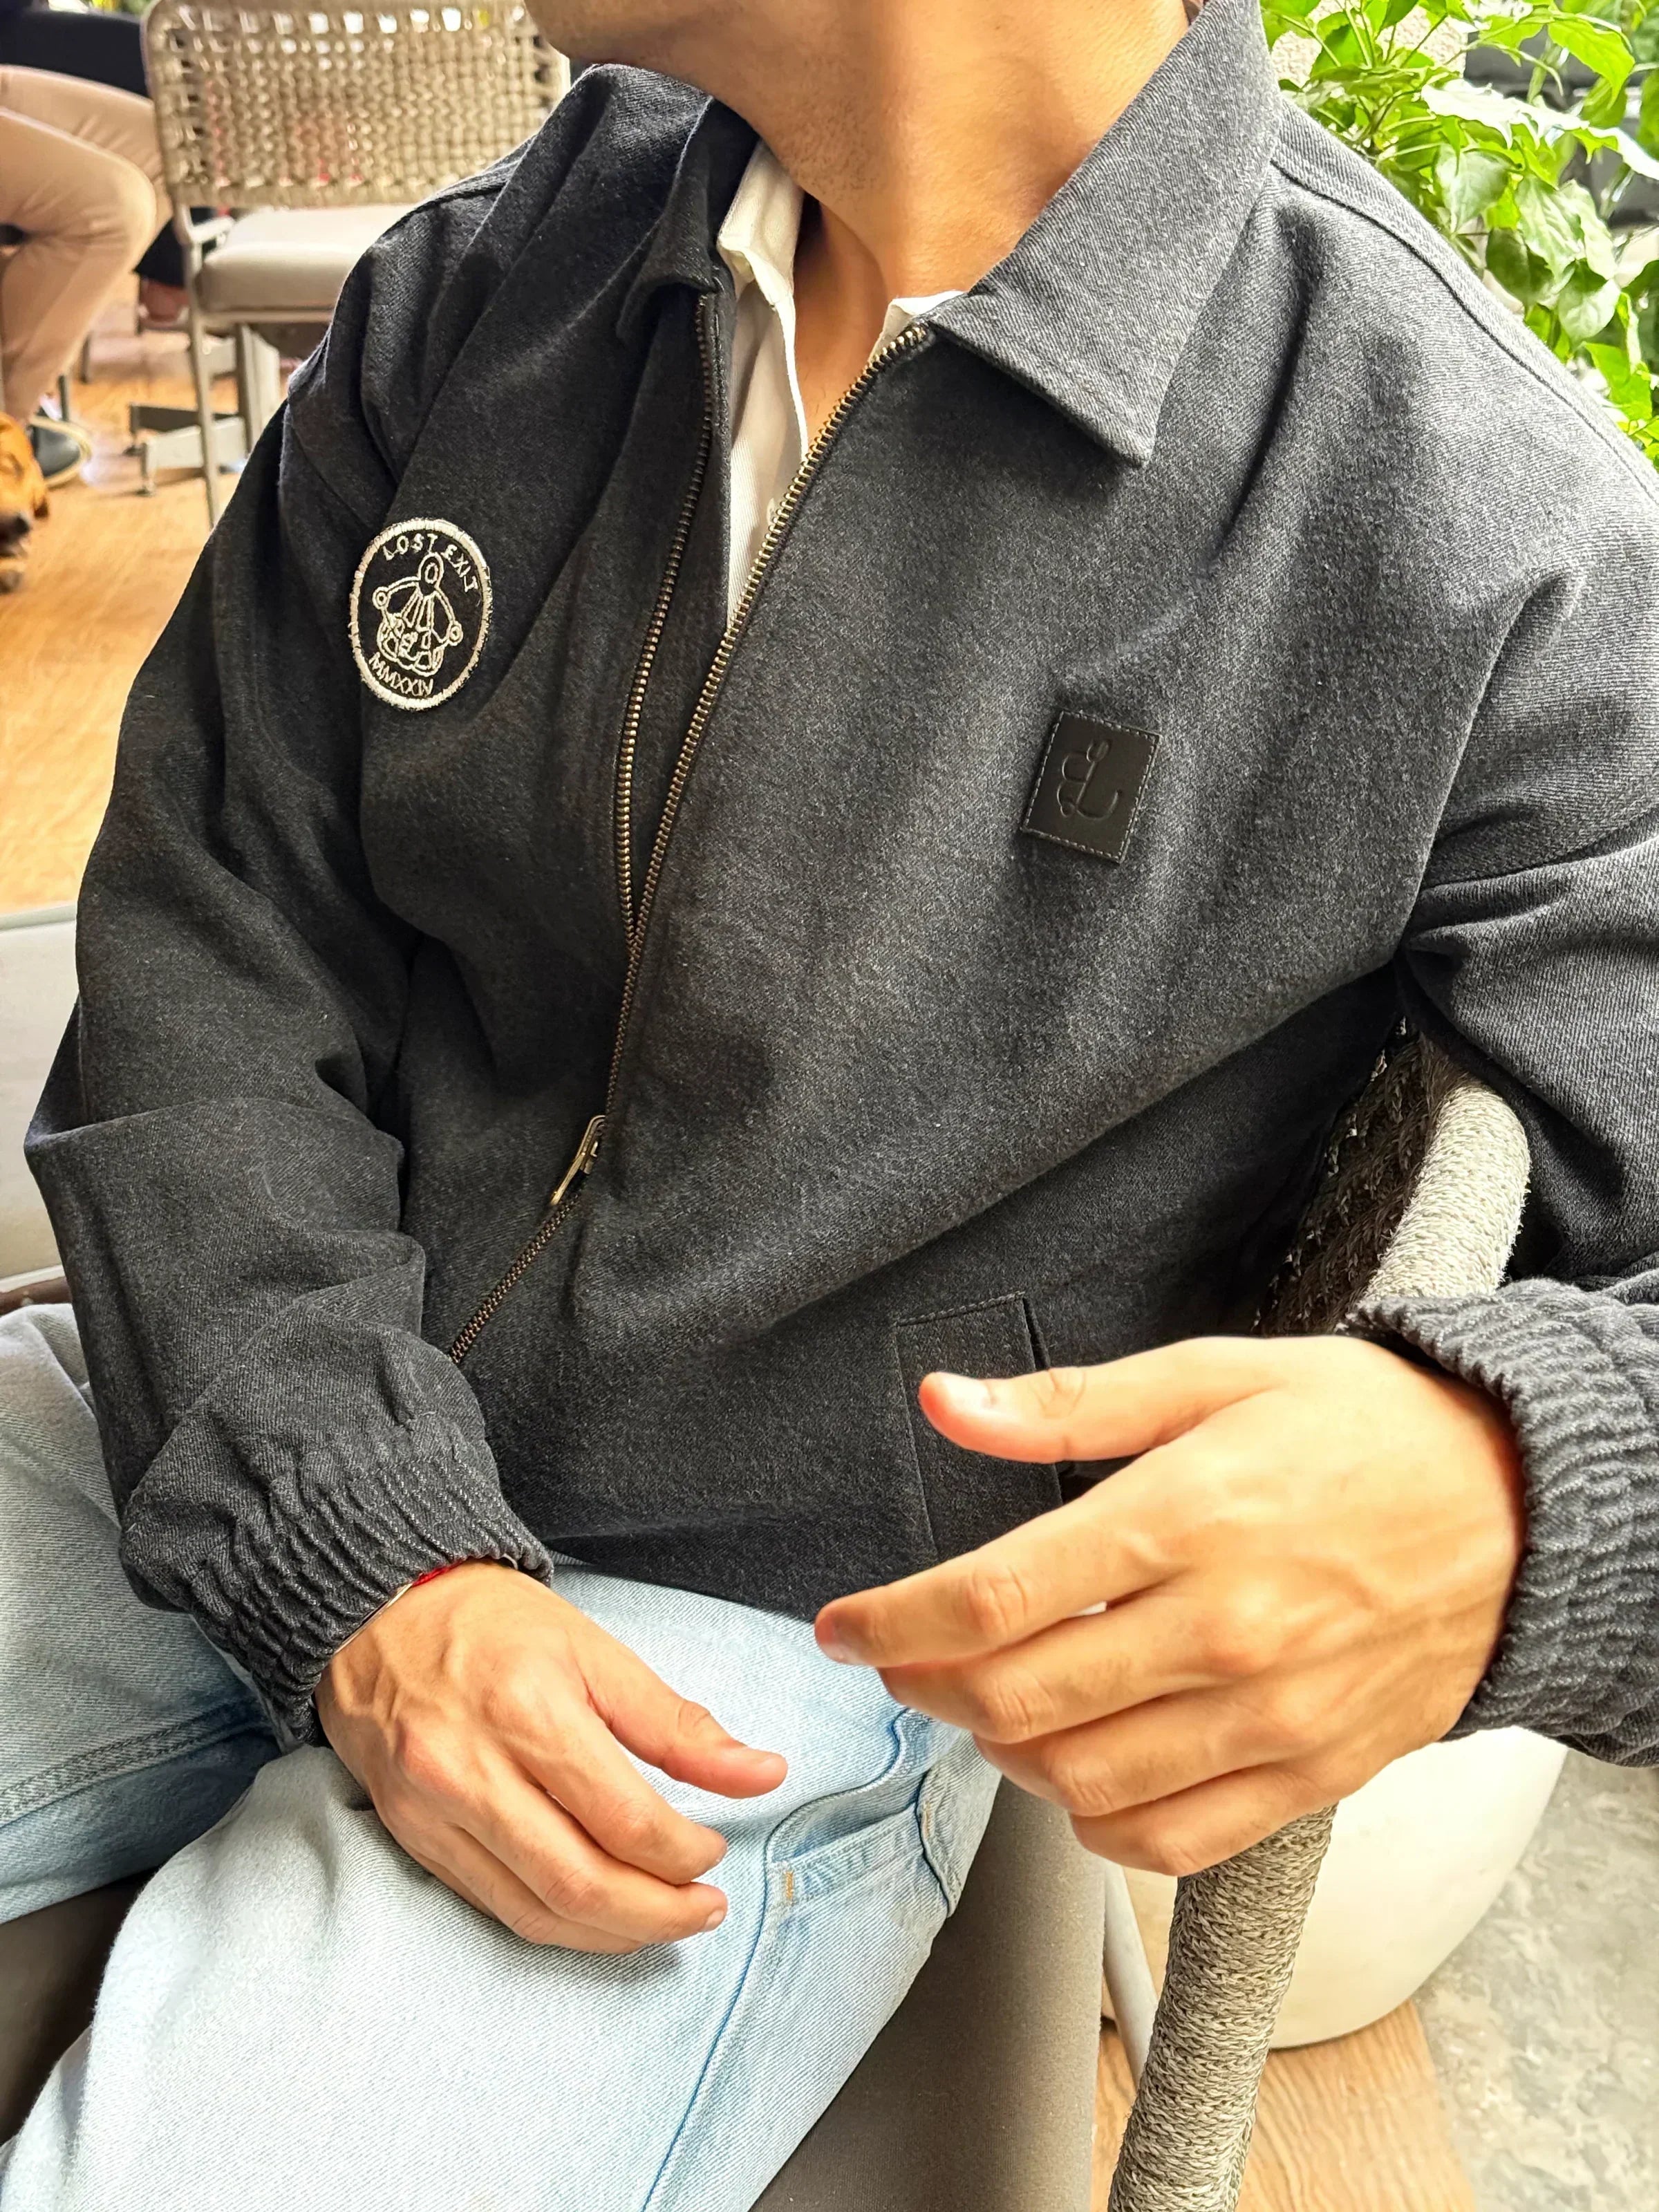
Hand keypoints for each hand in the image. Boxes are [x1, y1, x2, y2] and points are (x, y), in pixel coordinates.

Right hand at [317, 1563, 785, 1949]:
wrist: (378, 1610)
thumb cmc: (491, 1622)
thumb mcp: (594, 1651)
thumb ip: (676, 1723)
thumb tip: (761, 1774)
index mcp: (526, 1711)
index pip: (623, 1818)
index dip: (683, 1851)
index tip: (716, 1848)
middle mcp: (470, 1771)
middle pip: (580, 1883)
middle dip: (659, 1913)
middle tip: (708, 1909)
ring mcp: (432, 1813)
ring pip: (537, 1912)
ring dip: (613, 1933)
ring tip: (665, 1919)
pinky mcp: (411, 1838)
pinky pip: (494, 1906)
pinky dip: (558, 1924)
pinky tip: (600, 1917)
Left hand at [815, 1336, 1523, 1875]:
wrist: (1518, 1503)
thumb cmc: (1362, 1426)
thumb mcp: (1212, 1375)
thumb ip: (1069, 1402)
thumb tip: (945, 1402)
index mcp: (1186, 1515)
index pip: (994, 1597)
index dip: (893, 1622)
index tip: (845, 1628)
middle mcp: (1223, 1629)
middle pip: (1019, 1699)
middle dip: (928, 1687)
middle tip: (903, 1660)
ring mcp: (1271, 1716)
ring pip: (1079, 1780)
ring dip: (1000, 1751)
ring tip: (984, 1703)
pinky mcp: (1312, 1773)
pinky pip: (1169, 1839)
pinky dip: (1093, 1820)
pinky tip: (1074, 1770)